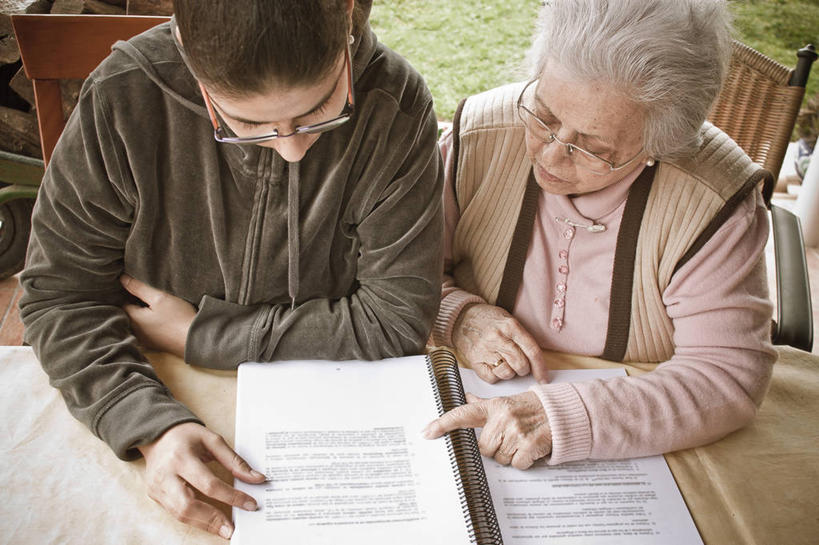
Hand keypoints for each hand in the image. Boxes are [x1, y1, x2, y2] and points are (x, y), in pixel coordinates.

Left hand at [120, 274, 194, 357]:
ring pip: (138, 323)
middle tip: (148, 296)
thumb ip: (139, 287)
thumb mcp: (159, 297)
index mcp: (133, 319)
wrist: (197, 339)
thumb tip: (121, 279)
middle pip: (129, 314)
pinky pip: (147, 331)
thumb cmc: (178, 317)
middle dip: (135, 305)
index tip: (141, 287)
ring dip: (143, 316)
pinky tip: (161, 320)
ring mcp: (145, 341)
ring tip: (155, 307)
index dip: (130, 293)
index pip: (123, 302)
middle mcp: (135, 332)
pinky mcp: (155, 345)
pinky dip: (150, 325)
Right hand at [138, 422, 265, 538]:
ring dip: (203, 524)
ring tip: (223, 528)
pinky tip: (209, 521)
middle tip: (231, 528)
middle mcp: (165, 475)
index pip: (209, 484)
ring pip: (180, 514)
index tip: (249, 504)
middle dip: (211, 519)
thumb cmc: (186, 436)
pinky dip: (194, 519)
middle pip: (187, 505)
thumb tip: (256, 478)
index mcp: (181, 457)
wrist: (157, 435)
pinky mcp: (155, 496)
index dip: (231, 497)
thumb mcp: (213, 440)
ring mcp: (157, 488)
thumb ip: (234, 461)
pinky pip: (175, 513)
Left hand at [423, 392, 551, 469]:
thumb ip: (484, 405)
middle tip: (510, 438)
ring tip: (521, 441)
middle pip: (484, 448)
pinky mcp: (530, 445)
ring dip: (510, 455)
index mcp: (494, 407)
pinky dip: (524, 461)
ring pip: (500, 459)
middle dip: (496, 449)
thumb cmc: (531, 408)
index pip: (463, 414)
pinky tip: (530, 449)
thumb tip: (467, 398)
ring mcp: (516, 431)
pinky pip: (517, 464)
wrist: (561, 412)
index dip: (443, 424)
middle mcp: (503, 418)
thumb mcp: (506, 402)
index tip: (426, 432)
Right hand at [453, 303, 547, 382]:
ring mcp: (485, 350)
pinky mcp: (474, 360)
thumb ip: (522, 338)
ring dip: (510, 372)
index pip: (532, 351)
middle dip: (524, 369)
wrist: (461, 317)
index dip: (541, 368)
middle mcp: (498, 338)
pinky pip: (492, 378)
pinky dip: (496, 376)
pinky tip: (493, 366)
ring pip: (507, 373)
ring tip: (504, 362)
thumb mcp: (509, 320)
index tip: (544, 378)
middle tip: (520, 365)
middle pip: (521, 364)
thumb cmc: (488, 319)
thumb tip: (536, 362)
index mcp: (510, 326)